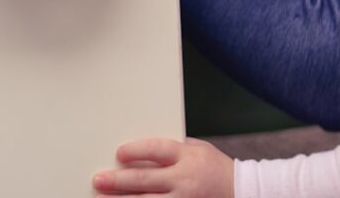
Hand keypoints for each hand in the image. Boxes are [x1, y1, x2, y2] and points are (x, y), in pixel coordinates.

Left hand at [92, 137, 233, 197]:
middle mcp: (184, 179)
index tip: (118, 153)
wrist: (241, 190)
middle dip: (118, 181)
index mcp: (187, 156)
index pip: (157, 150)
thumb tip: (142, 149)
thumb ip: (173, 148)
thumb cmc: (215, 166)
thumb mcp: (198, 148)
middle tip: (98, 180)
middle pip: (146, 180)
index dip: (136, 150)